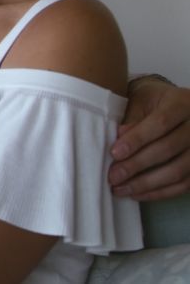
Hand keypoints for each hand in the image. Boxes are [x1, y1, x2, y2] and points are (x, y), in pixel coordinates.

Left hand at [109, 77, 189, 199]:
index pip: (161, 123)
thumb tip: (119, 138)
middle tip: (113, 176)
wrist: (172, 105)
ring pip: (178, 171)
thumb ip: (131, 119)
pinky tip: (137, 194)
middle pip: (168, 149)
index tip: (114, 153)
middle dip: (137, 165)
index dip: (137, 139)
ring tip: (120, 189)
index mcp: (182, 103)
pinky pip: (184, 184)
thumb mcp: (139, 101)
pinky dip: (160, 192)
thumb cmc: (151, 101)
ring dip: (146, 184)